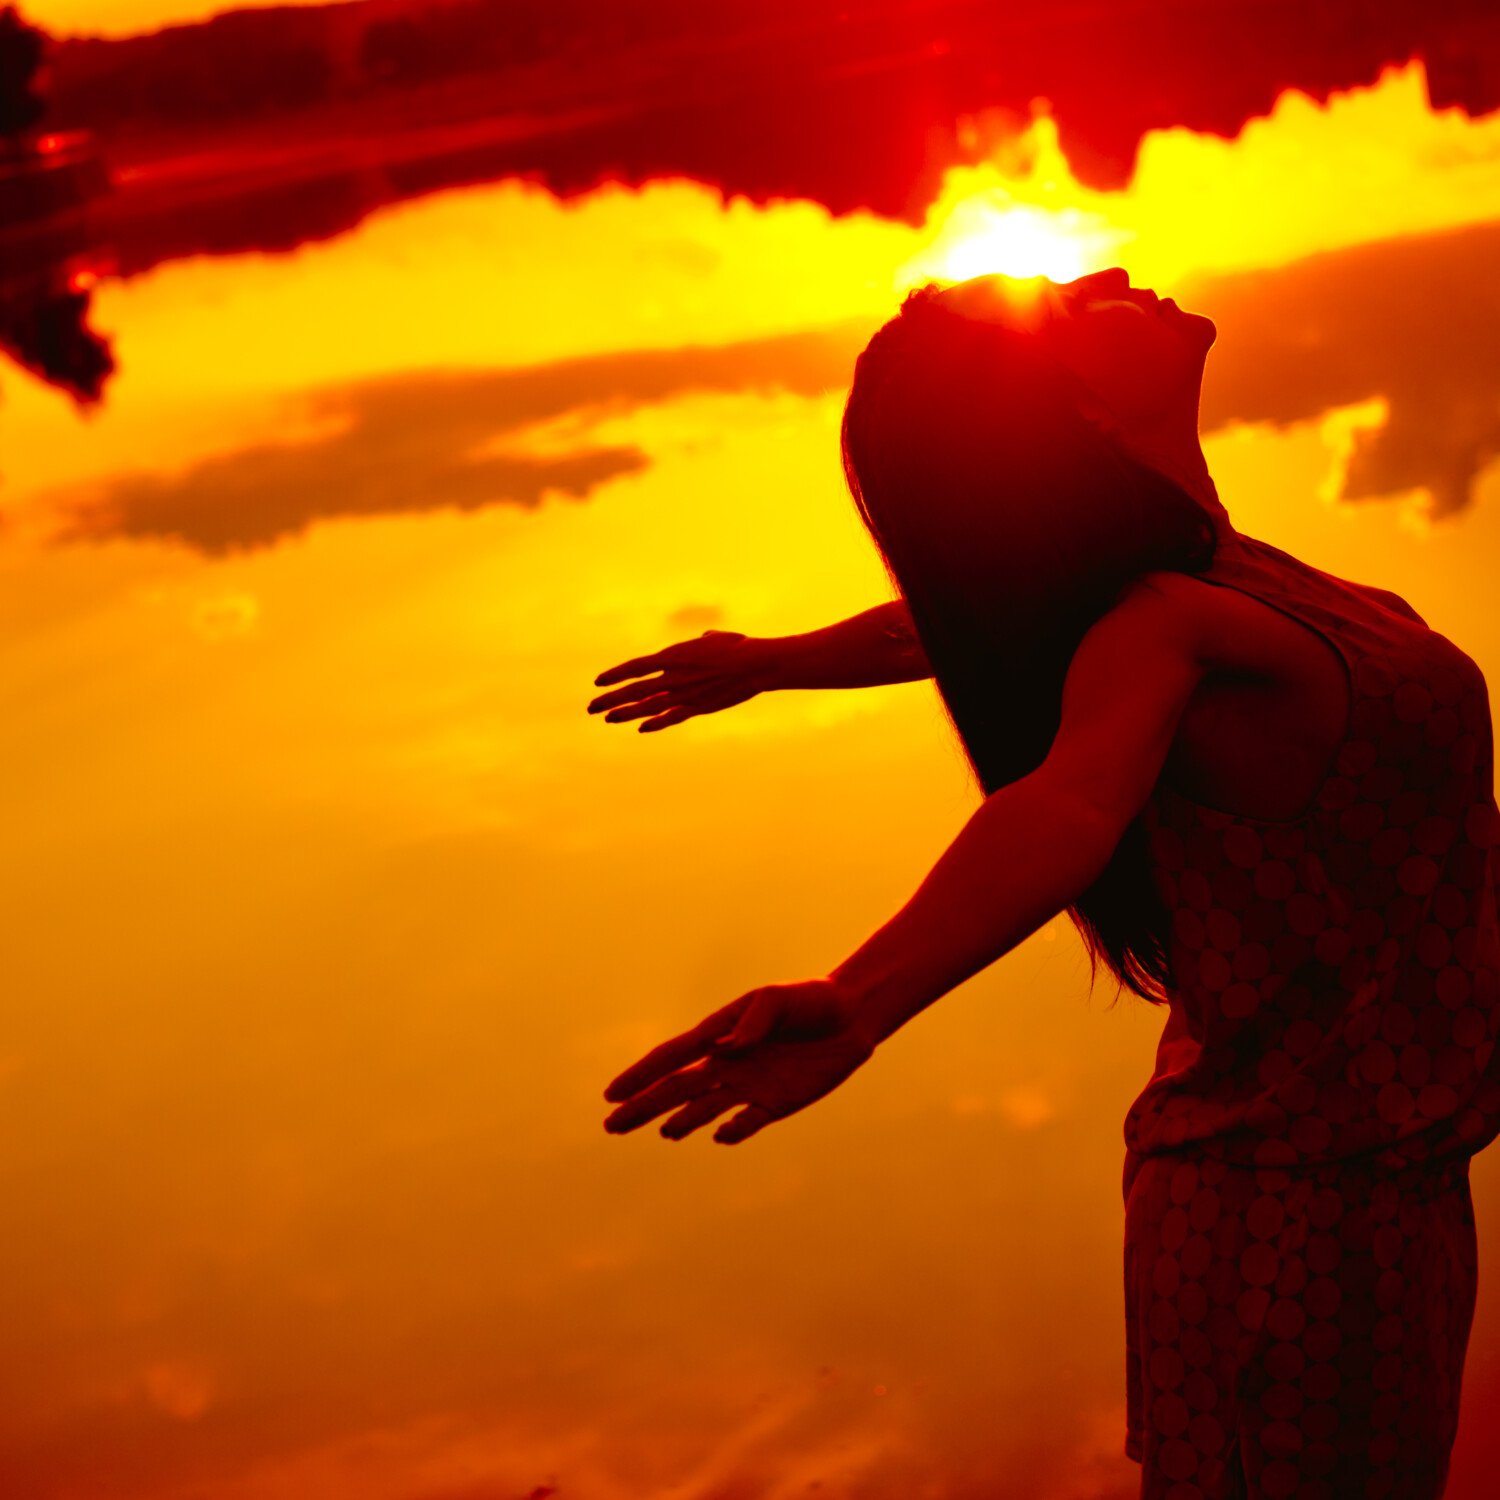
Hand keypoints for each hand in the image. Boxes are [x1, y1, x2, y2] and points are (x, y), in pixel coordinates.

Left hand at [587, 629, 779, 731]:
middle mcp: (673, 677)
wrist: (756, 664)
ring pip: (647, 707)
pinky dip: (655, 723)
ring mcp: (684, 695)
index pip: (635, 668)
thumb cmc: (737, 646)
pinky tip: (641, 728)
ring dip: (625, 713)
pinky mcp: (698, 708)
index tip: (598, 682)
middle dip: (610, 699)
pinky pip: (671, 718)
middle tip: (591, 707)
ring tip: (607, 718)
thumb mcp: (713, 639)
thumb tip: (701, 640)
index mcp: (673, 657)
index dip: (614, 675)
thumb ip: (700, 643)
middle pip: (633, 691)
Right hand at [602, 978, 874, 1143]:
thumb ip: (754, 1020)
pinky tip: (718, 1135)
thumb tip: (726, 1047)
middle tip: (611, 1125)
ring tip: (663, 1132)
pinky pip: (746, 1123)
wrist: (851, 1017)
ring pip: (703, 1109)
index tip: (612, 1094)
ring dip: (680, 1121)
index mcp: (719, 1033)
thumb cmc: (810, 1000)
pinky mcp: (776, 1104)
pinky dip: (731, 1131)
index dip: (640, 1076)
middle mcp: (727, 1063)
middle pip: (676, 1090)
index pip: (671, 1058)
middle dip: (643, 1106)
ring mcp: (749, 1085)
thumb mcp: (780, 1000)